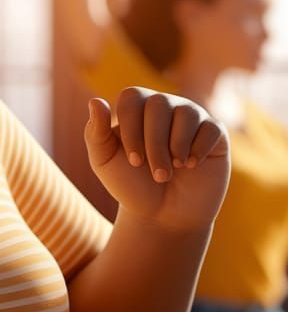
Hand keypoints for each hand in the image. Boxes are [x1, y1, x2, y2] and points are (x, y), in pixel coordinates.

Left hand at [84, 88, 229, 233]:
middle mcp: (164, 105)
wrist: (163, 214)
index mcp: (135, 108)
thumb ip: (95, 133)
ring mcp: (191, 117)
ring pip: (187, 113)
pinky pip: (211, 128)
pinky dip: (200, 149)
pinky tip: (191, 166)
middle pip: (159, 104)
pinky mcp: (215, 134)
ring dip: (177, 146)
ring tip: (172, 170)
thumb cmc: (130, 184)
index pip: (132, 98)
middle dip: (155, 143)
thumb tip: (95, 101)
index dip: (131, 128)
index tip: (133, 161)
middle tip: (156, 173)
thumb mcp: (104, 161)